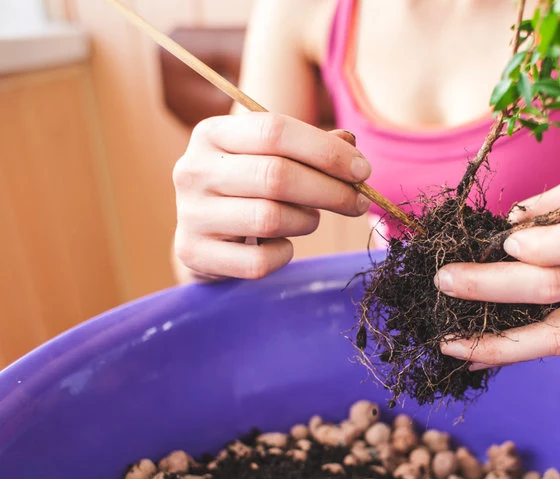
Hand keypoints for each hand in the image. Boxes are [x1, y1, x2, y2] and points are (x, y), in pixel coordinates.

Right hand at [172, 113, 371, 281]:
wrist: (205, 236)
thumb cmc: (249, 189)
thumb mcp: (271, 158)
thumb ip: (311, 148)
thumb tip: (350, 146)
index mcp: (212, 133)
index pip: (275, 130)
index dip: (326, 151)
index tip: (363, 170)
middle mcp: (193, 169)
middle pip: (276, 175)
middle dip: (331, 190)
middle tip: (359, 201)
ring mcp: (191, 213)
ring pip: (270, 219)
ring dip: (307, 221)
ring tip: (310, 219)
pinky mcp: (195, 253)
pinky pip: (258, 262)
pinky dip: (284, 254)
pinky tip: (284, 244)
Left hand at [433, 177, 559, 369]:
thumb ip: (555, 204)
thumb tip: (507, 225)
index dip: (538, 244)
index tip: (504, 241)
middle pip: (552, 289)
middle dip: (490, 287)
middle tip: (444, 281)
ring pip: (554, 337)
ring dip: (497, 345)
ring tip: (451, 345)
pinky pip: (556, 343)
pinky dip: (514, 350)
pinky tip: (476, 353)